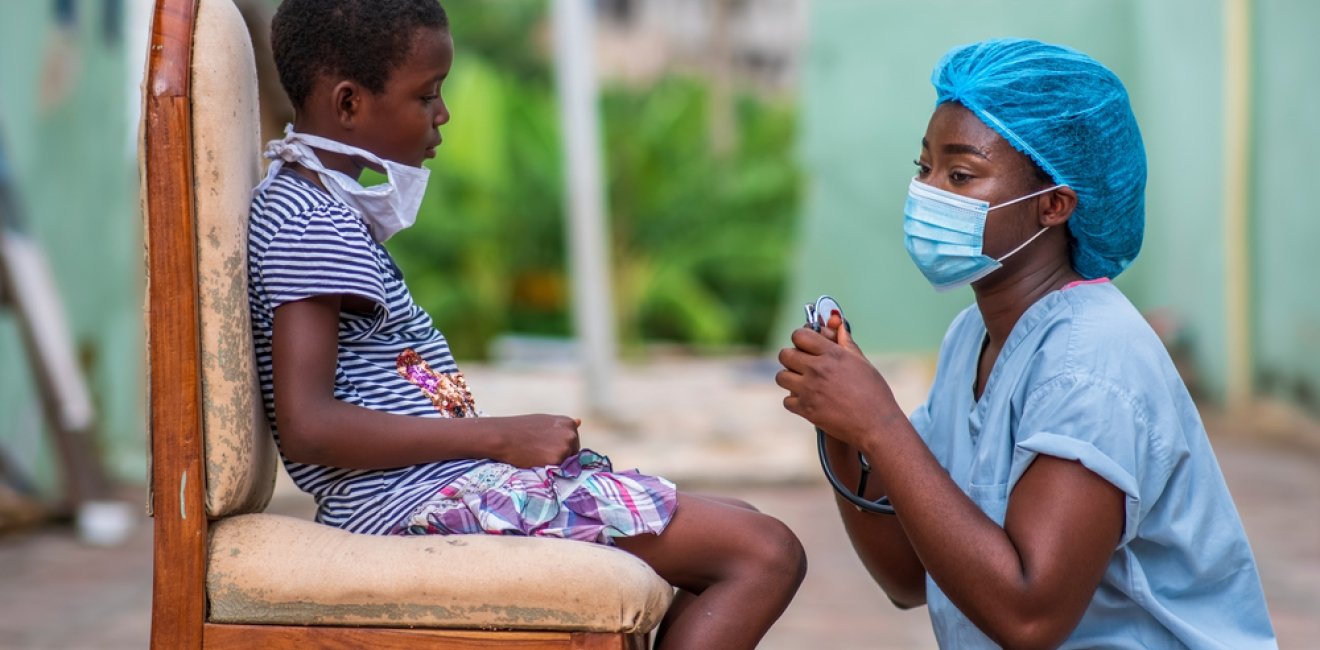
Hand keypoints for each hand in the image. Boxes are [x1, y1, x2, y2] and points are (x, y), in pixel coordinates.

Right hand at [491, 414, 581, 467]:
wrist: (504, 436)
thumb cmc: (521, 428)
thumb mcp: (545, 421)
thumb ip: (562, 425)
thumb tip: (579, 421)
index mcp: (568, 424)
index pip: (573, 442)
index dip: (559, 446)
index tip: (546, 446)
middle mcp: (570, 434)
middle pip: (573, 453)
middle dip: (561, 455)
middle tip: (540, 451)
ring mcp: (565, 447)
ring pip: (567, 463)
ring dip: (556, 463)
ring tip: (537, 454)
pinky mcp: (558, 459)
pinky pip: (558, 470)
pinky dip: (549, 468)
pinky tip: (536, 459)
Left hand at [776, 314, 904, 449]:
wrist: (876, 425)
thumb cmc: (874, 393)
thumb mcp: (862, 363)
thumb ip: (846, 343)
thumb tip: (837, 323)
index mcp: (832, 354)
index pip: (799, 335)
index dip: (801, 339)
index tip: (806, 346)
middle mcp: (817, 369)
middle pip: (785, 354)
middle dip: (792, 358)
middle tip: (802, 365)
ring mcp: (809, 390)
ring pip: (781, 377)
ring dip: (790, 379)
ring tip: (804, 383)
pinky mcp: (806, 409)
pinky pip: (787, 400)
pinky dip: (795, 401)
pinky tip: (808, 401)